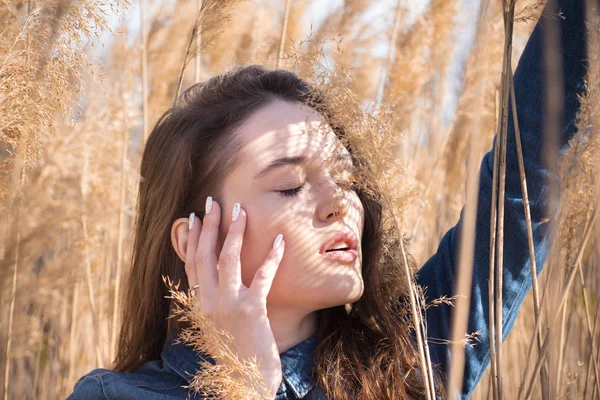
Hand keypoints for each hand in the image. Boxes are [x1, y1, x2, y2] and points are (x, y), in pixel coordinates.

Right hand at [185, 198, 284, 396]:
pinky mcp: (251, 310)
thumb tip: (216, 280)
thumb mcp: (219, 326)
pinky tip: (280, 240)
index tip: (193, 218)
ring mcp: (228, 306)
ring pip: (226, 260)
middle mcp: (209, 303)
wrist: (246, 383)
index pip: (191, 264)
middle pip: (204, 256)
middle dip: (208, 226)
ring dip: (233, 232)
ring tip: (239, 210)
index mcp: (200, 305)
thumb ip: (215, 302)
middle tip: (212, 202)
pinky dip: (271, 257)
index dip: (192, 239)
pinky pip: (262, 276)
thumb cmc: (237, 354)